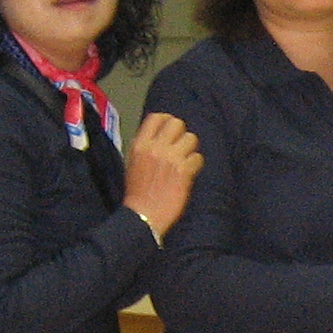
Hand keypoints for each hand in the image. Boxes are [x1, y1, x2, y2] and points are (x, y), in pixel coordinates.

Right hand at [123, 112, 202, 238]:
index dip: (167, 121)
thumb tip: (161, 136)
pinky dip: (196, 165)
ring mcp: (171, 158)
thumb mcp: (133, 162)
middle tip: (181, 148)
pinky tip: (189, 174)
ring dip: (191, 150)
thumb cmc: (138, 192)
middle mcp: (155, 147)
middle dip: (182, 134)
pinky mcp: (184, 171)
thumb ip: (147, 146)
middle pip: (177, 123)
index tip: (171, 130)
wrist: (143, 215)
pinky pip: (198, 157)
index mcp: (140, 144)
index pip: (157, 117)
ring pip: (191, 138)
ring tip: (185, 162)